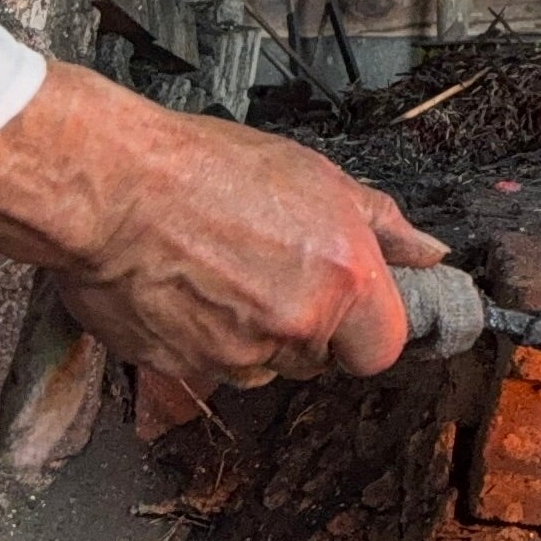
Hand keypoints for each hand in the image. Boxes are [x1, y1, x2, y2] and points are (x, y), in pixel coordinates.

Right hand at [0, 61, 446, 388]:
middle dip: (305, 325)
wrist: (111, 188)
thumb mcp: (318, 178)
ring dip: (251, 333)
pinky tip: (185, 288)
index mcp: (344, 282)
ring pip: (262, 364)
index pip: (383, 348)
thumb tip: (430, 253)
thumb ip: (381, 225)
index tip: (346, 302)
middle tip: (271, 268)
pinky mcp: (180, 370)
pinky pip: (208, 367)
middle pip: (320, 357)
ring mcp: (235, 356)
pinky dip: (202, 338)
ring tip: (220, 271)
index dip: (366, 327)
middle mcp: (297, 328)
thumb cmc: (210, 169)